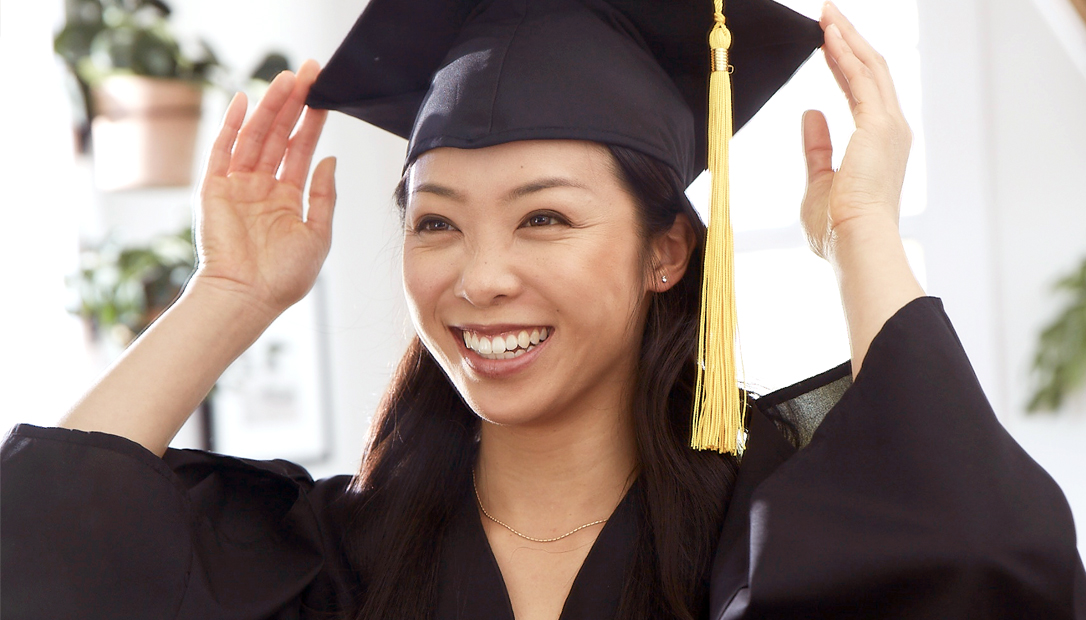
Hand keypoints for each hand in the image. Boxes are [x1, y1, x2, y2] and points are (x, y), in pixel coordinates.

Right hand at [193, 59, 335, 321]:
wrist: (248, 297)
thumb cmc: (284, 277)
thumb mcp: (318, 234)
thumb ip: (324, 196)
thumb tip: (330, 159)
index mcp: (287, 198)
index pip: (301, 150)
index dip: (312, 122)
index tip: (323, 94)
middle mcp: (262, 187)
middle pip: (279, 136)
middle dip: (293, 103)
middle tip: (307, 72)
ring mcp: (237, 186)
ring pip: (255, 137)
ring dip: (269, 107)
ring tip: (285, 79)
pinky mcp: (213, 190)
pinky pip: (222, 151)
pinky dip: (231, 126)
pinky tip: (243, 100)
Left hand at [801, 3, 911, 262]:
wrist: (854, 242)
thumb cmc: (837, 227)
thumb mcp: (819, 180)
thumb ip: (817, 146)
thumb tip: (810, 112)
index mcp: (880, 145)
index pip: (863, 91)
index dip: (845, 63)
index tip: (828, 43)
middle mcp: (892, 130)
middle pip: (872, 70)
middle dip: (850, 39)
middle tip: (829, 13)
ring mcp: (890, 126)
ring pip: (870, 67)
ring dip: (847, 37)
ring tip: (827, 13)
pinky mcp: (879, 125)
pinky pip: (861, 79)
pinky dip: (845, 54)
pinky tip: (829, 35)